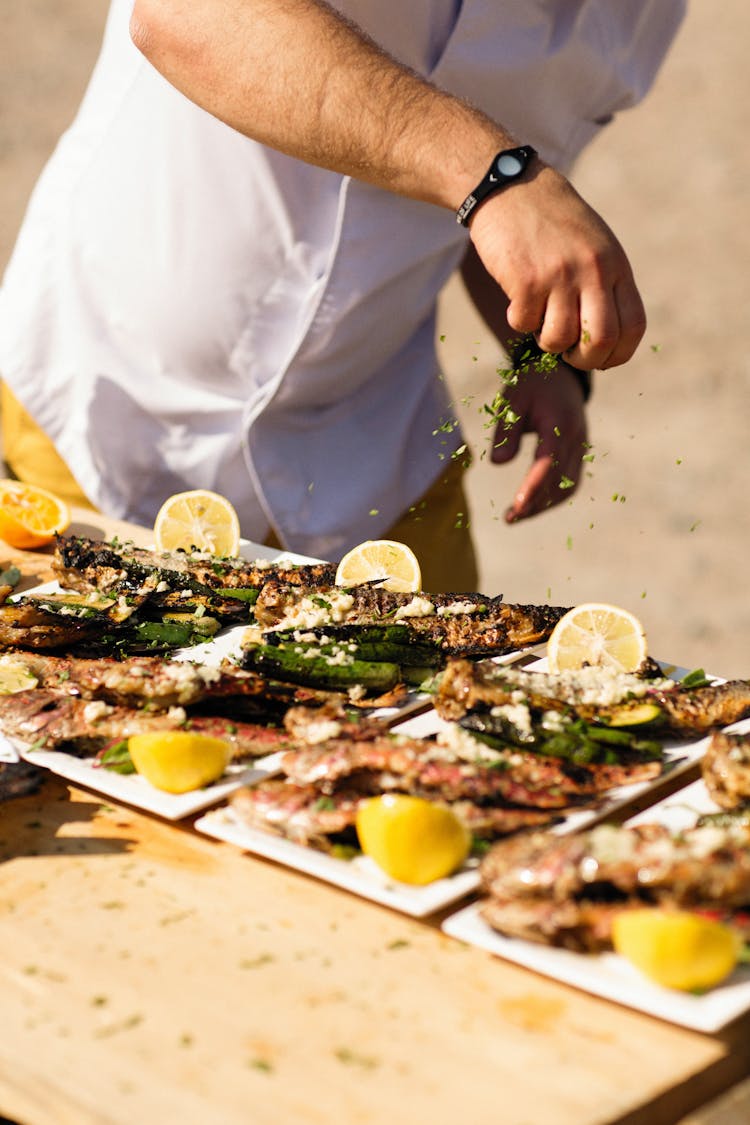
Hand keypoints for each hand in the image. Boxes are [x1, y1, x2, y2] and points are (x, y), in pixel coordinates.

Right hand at [469, 163, 645, 370]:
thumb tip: (601, 340)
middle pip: (601, 341)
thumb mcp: (592, 246)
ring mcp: (560, 275)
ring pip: (559, 339)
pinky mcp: (527, 279)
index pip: (633, 326)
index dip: (618, 354)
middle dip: (584, 360)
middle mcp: (593, 270)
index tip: (601, 358)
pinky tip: (516, 298)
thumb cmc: (551, 221)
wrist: (511, 186)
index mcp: (615, 264)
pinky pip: (524, 324)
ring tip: (539, 320)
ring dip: (546, 341)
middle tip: (568, 353)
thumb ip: (602, 284)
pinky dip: (517, 320)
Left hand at [490, 361, 587, 522]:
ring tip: (515, 516)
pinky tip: (532, 506)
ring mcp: (580, 447)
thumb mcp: (512, 400)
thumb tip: (498, 464)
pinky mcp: (579, 454)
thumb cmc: (531, 385)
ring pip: (567, 486)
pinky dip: (552, 498)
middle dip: (535, 502)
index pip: (548, 460)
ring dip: (543, 505)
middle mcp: (575, 438)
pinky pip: (570, 483)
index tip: (517, 506)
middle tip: (509, 518)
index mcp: (559, 422)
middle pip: (558, 480)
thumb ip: (506, 431)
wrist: (561, 375)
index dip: (533, 485)